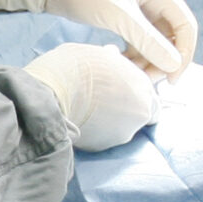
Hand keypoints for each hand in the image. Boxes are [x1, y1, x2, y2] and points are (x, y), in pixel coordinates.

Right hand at [25, 43, 158, 150]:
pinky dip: (94, 131)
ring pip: (119, 129)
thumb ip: (113, 60)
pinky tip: (79, 119)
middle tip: (102, 101)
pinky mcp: (101, 148)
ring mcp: (121, 134)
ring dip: (108, 122)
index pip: (152, 101)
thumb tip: (113, 54)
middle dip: (123, 110)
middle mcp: (139, 114)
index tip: (122, 93)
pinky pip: (101, 138)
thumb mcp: (97, 53)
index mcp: (143, 88)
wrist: (50, 93)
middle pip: (136, 117)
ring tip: (87, 109)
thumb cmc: (74, 67)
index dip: (136, 97)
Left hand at [31, 0, 197, 76]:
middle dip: (162, 59)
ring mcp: (136, 5)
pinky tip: (119, 64)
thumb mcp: (118, 16)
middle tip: (146, 81)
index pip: (185, 25)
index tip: (171, 80)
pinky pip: (136, 39)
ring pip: (152, 40)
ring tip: (130, 75)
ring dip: (146, 59)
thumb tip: (174, 65)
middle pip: (170, 35)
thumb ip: (147, 40)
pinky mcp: (120, 14)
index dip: (183, 54)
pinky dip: (132, 54)